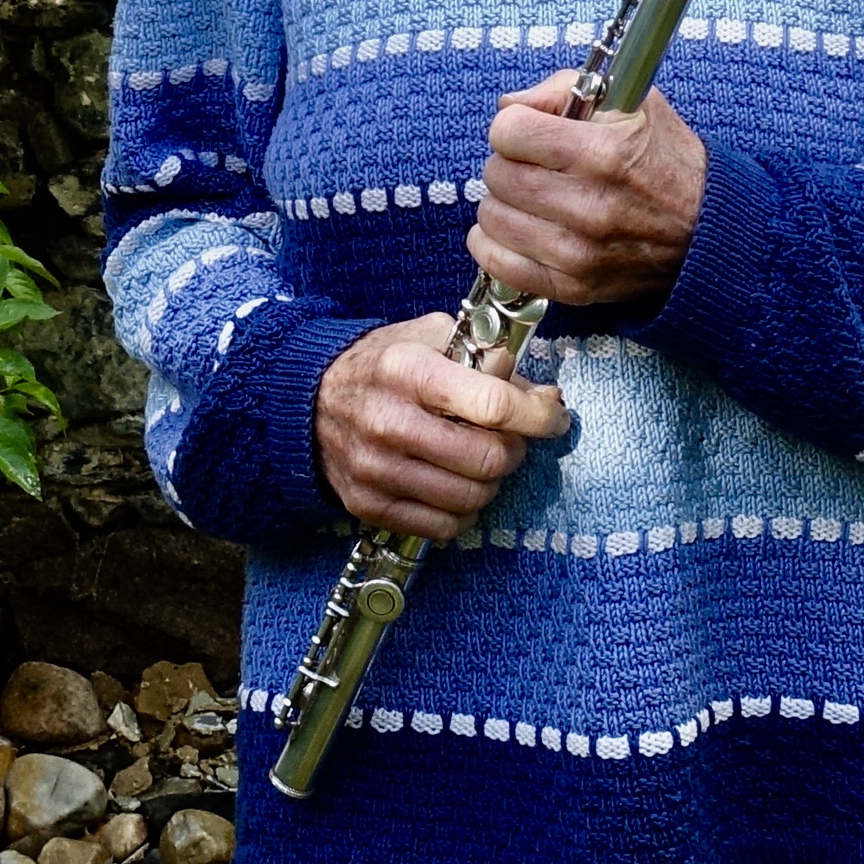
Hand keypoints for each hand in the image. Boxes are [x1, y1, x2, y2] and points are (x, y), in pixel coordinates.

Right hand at [315, 313, 570, 541]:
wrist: (309, 402)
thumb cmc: (384, 365)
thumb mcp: (432, 337)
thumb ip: (489, 359)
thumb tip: (545, 396)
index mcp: (410, 370)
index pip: (493, 406)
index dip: (538, 416)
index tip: (554, 417)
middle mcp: (390, 422)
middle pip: (487, 460)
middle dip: (515, 450)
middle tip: (512, 438)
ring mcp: (377, 470)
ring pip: (470, 498)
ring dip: (492, 482)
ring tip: (483, 459)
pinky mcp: (369, 505)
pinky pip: (443, 526)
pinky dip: (464, 509)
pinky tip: (458, 484)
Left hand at [467, 69, 705, 310]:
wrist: (708, 230)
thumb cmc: (666, 158)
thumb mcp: (631, 101)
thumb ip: (564, 89)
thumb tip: (509, 106)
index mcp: (602, 153)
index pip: (509, 131)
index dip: (513, 125)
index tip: (528, 130)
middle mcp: (590, 205)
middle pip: (498, 175)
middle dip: (508, 161)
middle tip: (531, 164)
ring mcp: (580, 252)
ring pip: (493, 219)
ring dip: (503, 202)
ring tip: (530, 197)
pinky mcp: (574, 286)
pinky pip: (500, 265)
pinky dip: (496, 245)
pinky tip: (518, 228)